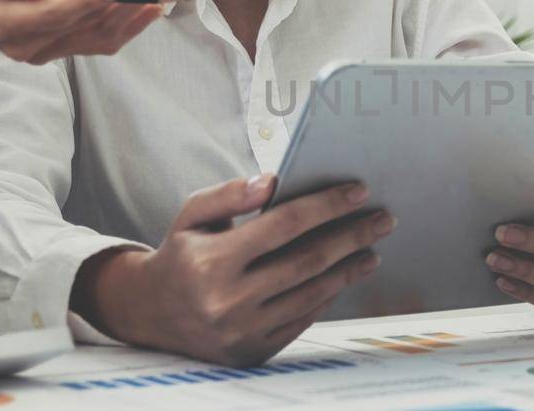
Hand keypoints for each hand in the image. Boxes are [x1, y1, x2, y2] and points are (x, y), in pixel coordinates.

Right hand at [0, 0, 180, 60]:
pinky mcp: (60, 48)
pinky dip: (131, 21)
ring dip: (139, 1)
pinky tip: (155, 2)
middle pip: (88, 18)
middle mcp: (30, 46)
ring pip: (103, 30)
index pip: (55, 13)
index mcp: (4, 23)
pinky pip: (102, 40)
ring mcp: (47, 51)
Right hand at [72, 175, 395, 365]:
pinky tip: (341, 275)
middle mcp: (227, 301)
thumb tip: (273, 180)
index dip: (326, 206)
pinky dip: (325, 296)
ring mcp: (242, 332)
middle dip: (352, 236)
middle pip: (308, 261)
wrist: (150, 314)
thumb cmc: (180, 254)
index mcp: (211, 262)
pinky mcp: (252, 352)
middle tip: (383, 219)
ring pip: (311, 294)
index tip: (358, 191)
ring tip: (371, 249)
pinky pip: (301, 320)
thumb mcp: (192, 216)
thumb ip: (229, 194)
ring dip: (348, 269)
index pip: (284, 225)